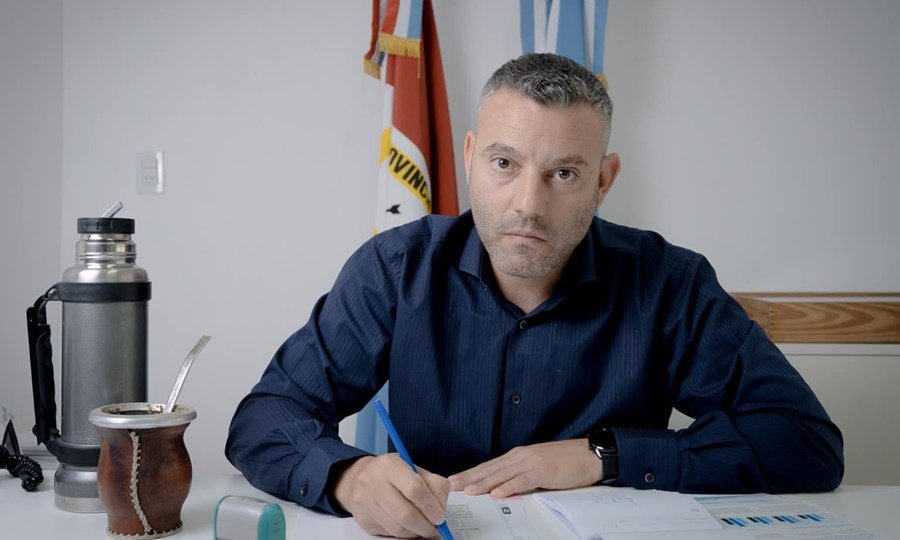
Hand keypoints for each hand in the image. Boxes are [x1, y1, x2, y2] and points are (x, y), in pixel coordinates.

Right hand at [332, 454, 450, 537]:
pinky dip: (404, 534)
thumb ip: (433, 485)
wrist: (359, 478)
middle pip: (405, 514)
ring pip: (398, 528)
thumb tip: (441, 509)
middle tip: (435, 528)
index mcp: (390, 465)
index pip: (415, 488)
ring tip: (423, 527)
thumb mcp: (414, 469)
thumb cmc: (394, 474)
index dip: (431, 506)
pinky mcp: (364, 519)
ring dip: (416, 532)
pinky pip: (390, 533)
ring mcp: (365, 502)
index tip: (440, 516)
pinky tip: (409, 526)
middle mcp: (373, 482)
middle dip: (425, 525)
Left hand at [448, 439, 601, 498]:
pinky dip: (510, 487)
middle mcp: (521, 457)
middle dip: (470, 477)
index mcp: (518, 456)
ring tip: (468, 491)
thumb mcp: (538, 466)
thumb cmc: (565, 462)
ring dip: (484, 483)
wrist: (589, 455)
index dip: (471, 473)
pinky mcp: (544, 471)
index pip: (490, 466)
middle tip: (451, 485)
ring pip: (503, 474)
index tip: (455, 480)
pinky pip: (523, 481)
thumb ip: (521, 475)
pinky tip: (498, 494)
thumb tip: (503, 488)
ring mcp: (532, 462)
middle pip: (491, 469)